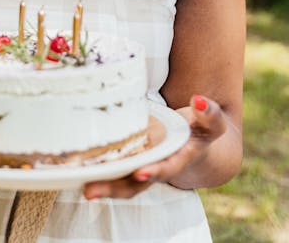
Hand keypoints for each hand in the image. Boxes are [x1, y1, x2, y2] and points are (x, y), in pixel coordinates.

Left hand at [83, 94, 225, 199]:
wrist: (195, 141)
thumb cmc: (200, 128)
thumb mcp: (210, 122)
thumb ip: (209, 113)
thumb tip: (197, 99)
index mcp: (179, 158)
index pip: (166, 167)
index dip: (154, 171)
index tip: (141, 173)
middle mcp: (158, 167)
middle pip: (136, 183)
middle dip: (115, 187)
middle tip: (92, 190)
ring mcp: (141, 166)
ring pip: (121, 182)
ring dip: (103, 186)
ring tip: (83, 188)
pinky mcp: (128, 160)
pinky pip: (113, 170)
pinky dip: (98, 172)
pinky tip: (77, 170)